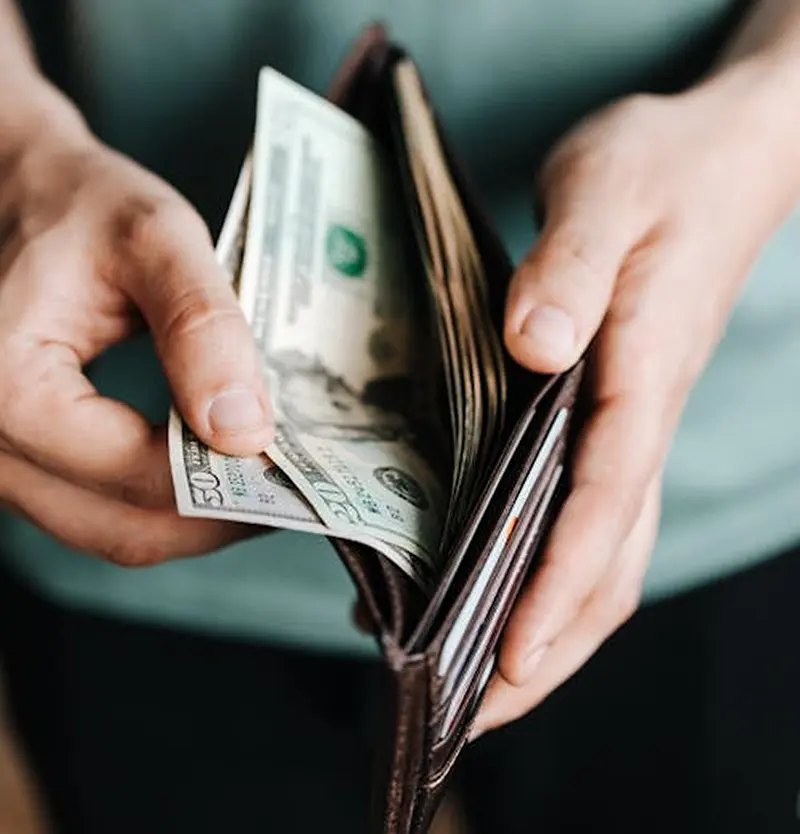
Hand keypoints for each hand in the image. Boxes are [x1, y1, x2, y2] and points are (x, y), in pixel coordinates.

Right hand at [0, 82, 271, 563]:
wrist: (15, 192)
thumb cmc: (78, 204)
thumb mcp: (152, 238)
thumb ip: (201, 329)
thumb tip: (245, 432)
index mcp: (6, 386)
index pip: (136, 473)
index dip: (224, 485)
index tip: (292, 471)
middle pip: (123, 528)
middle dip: (216, 520)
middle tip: (290, 493)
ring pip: (108, 530)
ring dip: (192, 520)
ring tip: (258, 485)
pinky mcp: (19, 458)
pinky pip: (94, 509)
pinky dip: (157, 504)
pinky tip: (208, 473)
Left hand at [473, 63, 799, 735]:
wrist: (716, 155)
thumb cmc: (661, 167)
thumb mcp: (606, 192)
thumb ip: (570, 267)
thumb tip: (537, 346)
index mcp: (643, 375)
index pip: (604, 503)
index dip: (557, 586)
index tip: (505, 659)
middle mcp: (643, 418)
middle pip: (610, 561)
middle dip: (549, 645)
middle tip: (473, 712)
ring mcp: (635, 424)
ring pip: (605, 552)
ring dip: (551, 624)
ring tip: (477, 681)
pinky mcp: (616, 414)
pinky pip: (592, 514)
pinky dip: (550, 568)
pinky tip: (499, 583)